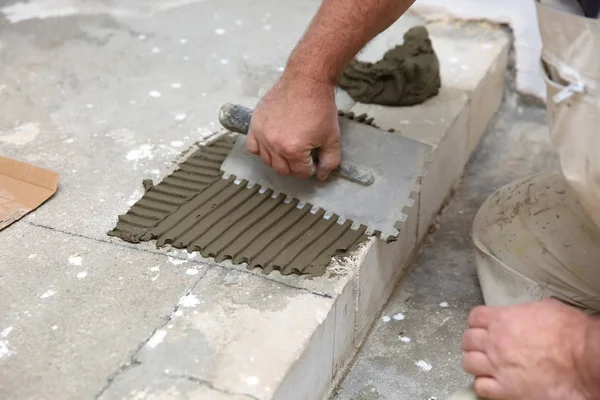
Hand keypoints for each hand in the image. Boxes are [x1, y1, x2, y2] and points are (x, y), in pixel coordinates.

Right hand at [246, 70, 340, 180]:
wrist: (306, 81)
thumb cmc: (320, 108)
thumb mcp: (332, 137)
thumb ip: (329, 161)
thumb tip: (321, 176)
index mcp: (293, 150)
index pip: (301, 173)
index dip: (311, 168)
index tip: (314, 158)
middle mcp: (273, 145)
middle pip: (283, 170)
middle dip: (296, 166)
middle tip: (304, 154)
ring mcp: (261, 134)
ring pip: (267, 161)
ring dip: (279, 160)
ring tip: (290, 147)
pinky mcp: (255, 124)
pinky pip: (252, 147)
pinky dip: (261, 149)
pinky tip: (273, 143)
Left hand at [462, 299, 597, 399]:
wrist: (585, 359)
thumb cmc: (571, 333)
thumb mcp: (544, 308)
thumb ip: (523, 312)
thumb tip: (520, 316)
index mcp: (501, 320)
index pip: (474, 317)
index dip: (477, 322)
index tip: (482, 327)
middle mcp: (494, 342)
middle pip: (467, 340)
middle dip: (474, 343)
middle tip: (485, 347)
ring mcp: (497, 366)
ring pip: (468, 363)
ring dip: (476, 363)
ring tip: (487, 365)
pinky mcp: (506, 389)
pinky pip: (480, 387)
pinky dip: (484, 385)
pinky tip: (494, 382)